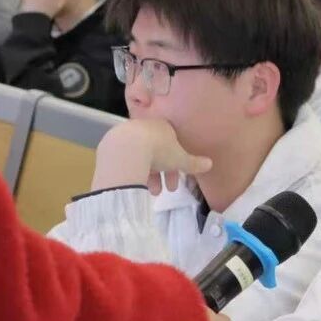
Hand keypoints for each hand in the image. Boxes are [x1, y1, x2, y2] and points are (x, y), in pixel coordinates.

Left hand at [90, 119, 212, 192]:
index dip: (176, 166)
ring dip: (148, 176)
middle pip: (156, 153)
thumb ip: (194, 163)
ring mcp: (126, 134)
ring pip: (141, 158)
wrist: (126, 149)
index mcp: (163, 126)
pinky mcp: (111, 144)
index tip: (175, 183)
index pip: (173, 146)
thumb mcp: (180, 160)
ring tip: (150, 193)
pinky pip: (126, 159)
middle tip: (164, 192)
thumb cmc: (159, 151)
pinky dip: (133, 171)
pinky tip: (134, 184)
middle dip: (162, 174)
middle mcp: (145, 127)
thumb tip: (210, 164)